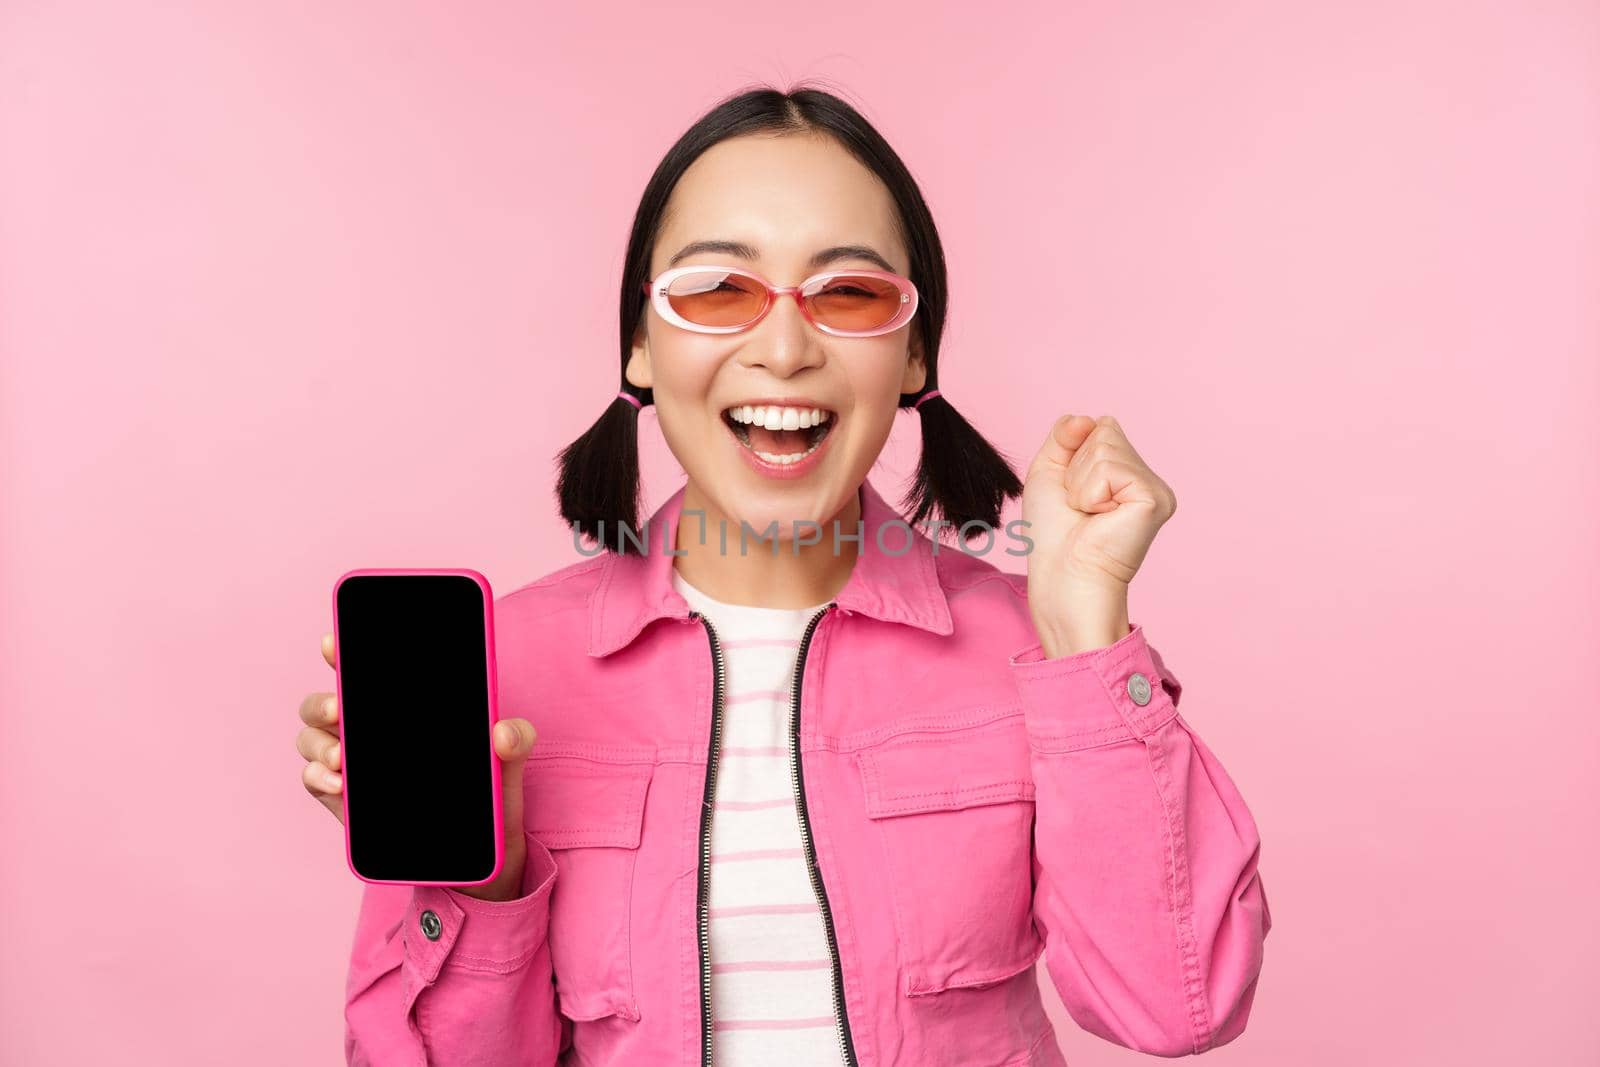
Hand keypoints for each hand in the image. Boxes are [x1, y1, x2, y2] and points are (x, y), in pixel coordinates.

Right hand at [296, 631, 537, 901]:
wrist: (481, 856)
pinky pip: (313, 780)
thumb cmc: (489, 795)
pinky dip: (318, 777)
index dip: (342, 651)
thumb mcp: (509, 763)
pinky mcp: (345, 799)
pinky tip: (339, 783)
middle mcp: (369, 729)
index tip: (333, 643)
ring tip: (342, 758)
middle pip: (325, 703)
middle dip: (323, 702)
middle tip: (341, 709)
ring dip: (318, 744)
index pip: (364, 670)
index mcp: (402, 708)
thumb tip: (504, 732)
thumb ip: (515, 741)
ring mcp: (352, 763)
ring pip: (312, 738)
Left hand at [1021, 414, 1175, 652]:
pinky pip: (1110, 467)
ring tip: (1090, 515)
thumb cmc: (1054, 535)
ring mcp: (1156, 488)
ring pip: (1105, 446)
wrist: (1062, 576)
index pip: (1099, 426)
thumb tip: (1088, 416)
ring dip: (1081, 483)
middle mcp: (1147, 477)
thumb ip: (1065, 435)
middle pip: (1104, 430)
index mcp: (1127, 472)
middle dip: (1076, 469)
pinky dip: (1090, 492)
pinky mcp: (1156, 498)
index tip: (1073, 496)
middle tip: (1081, 508)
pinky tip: (1100, 518)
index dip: (1071, 456)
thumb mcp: (1050, 471)